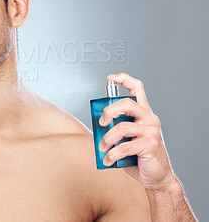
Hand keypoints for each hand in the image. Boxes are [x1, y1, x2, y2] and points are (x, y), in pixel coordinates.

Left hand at [98, 72, 177, 190]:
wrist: (156, 176)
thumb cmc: (139, 155)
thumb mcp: (127, 137)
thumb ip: (117, 126)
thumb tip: (98, 124)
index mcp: (144, 113)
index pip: (137, 88)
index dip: (124, 79)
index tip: (110, 78)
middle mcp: (149, 118)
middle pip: (127, 103)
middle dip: (109, 111)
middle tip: (102, 122)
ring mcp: (151, 131)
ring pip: (122, 127)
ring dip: (107, 138)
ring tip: (102, 147)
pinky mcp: (150, 144)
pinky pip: (124, 146)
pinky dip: (112, 154)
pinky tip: (108, 159)